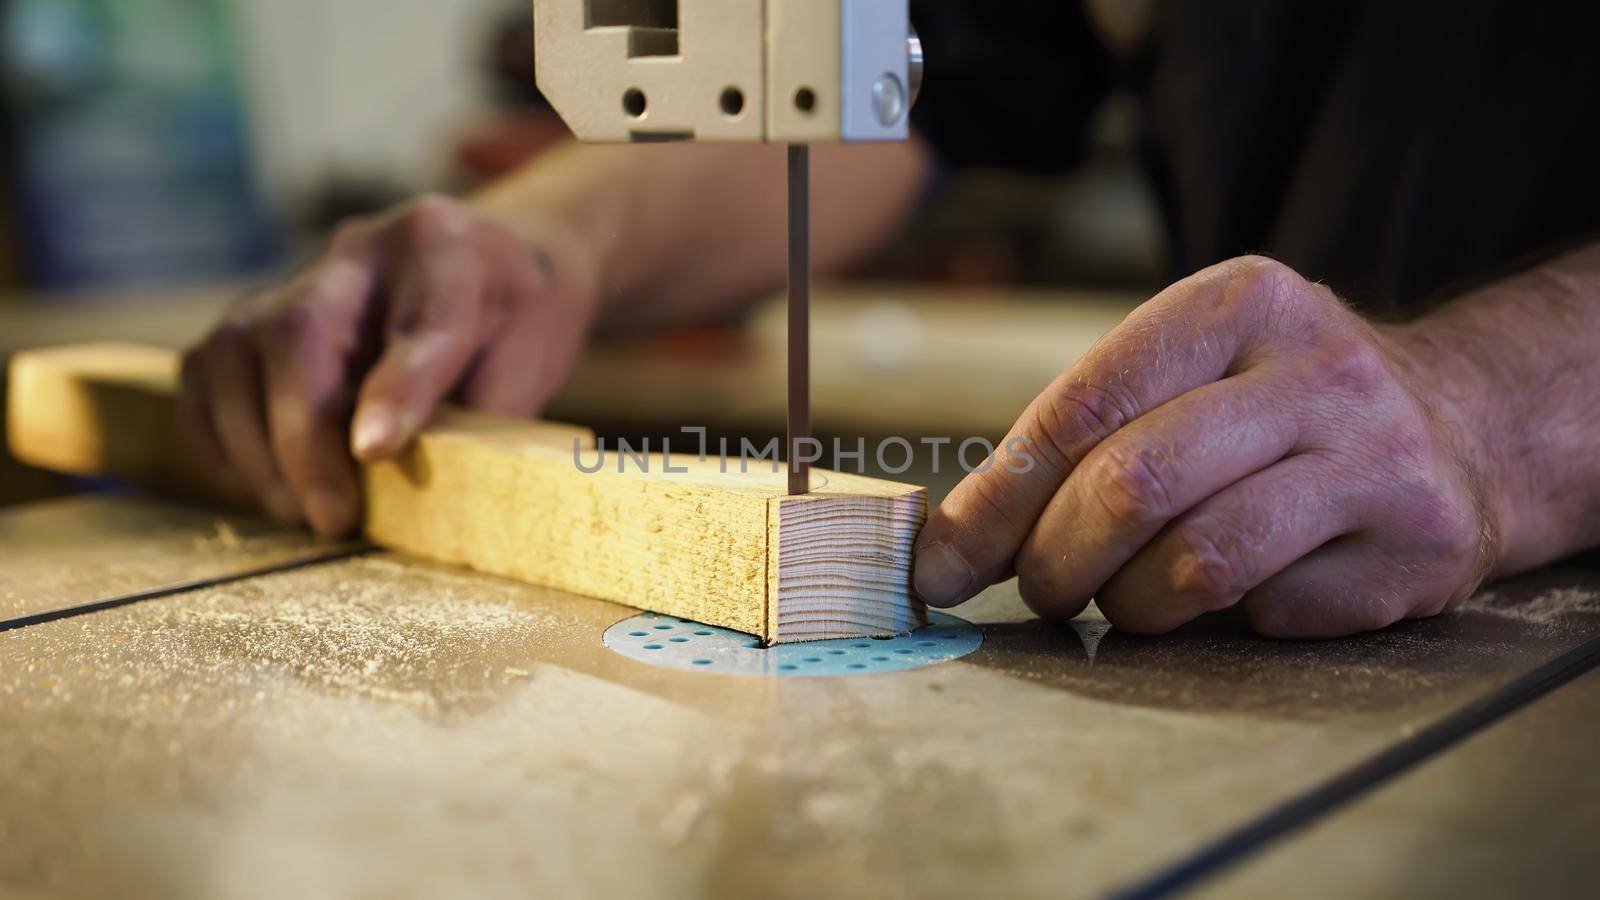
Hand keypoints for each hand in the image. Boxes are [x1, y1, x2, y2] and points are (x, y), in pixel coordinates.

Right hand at [179, 195, 599, 536]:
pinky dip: (216, 431)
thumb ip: (480, 412)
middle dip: (303, 438)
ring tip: (296, 509)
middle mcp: (363, 250)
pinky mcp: (259, 309)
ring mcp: (301, 273)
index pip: (424, 322)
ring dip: (253, 444)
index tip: (374, 452)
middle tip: (331, 519)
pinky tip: (255, 481)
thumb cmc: (516, 319)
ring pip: (239, 346)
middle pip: (303, 332)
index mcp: (447, 253)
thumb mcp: (531, 359)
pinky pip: (207, 366)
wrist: (493, 257)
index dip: (396, 390)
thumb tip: (411, 482)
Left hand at [913, 256, 1499, 637]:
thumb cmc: (1274, 409)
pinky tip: (1236, 594)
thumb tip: (950, 543)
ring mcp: (1378, 456)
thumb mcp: (1186, 377)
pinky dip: (1221, 622)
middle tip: (1042, 590)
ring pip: (1198, 561)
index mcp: (1238, 302)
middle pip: (1133, 485)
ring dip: (1130, 605)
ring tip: (1125, 599)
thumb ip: (1078, 438)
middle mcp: (1316, 368)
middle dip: (1056, 561)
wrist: (1464, 426)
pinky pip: (1268, 611)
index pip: (1084, 404)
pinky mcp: (1416, 545)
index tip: (944, 562)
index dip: (999, 498)